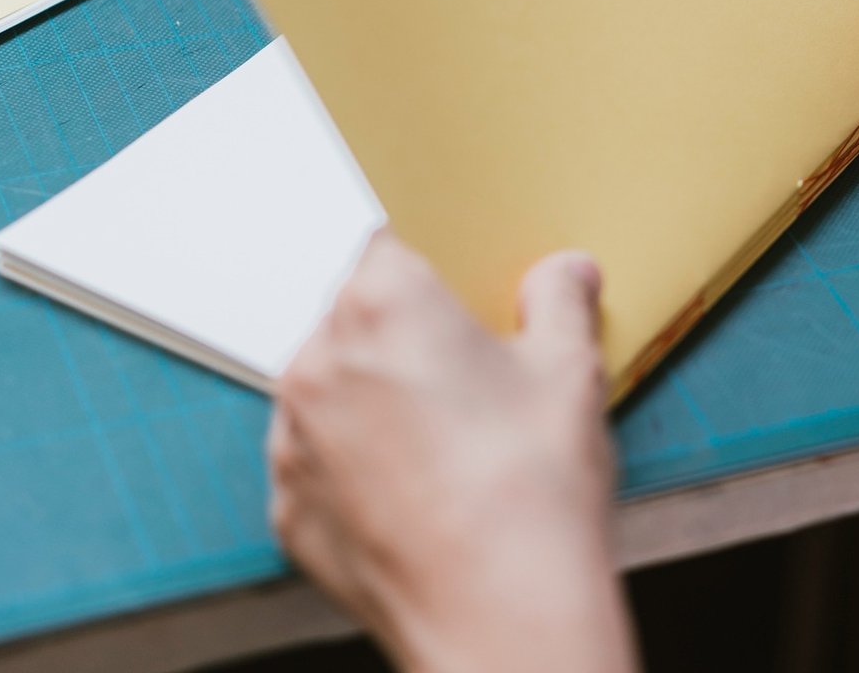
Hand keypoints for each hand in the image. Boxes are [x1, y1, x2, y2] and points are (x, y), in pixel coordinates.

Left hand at [269, 233, 637, 672]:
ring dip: (374, 397)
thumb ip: (561, 301)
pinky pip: (318, 460)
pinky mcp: (288, 506)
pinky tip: (419, 490)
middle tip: (472, 376)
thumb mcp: (570, 372)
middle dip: (405, 334)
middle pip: (355, 315)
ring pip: (331, 388)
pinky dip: (355, 466)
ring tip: (449, 442)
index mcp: (383, 303)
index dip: (431, 264)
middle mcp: (318, 361)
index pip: (389, 242)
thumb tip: (565, 273)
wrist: (501, 617)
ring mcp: (292, 438)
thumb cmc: (532, 492)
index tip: (462, 293)